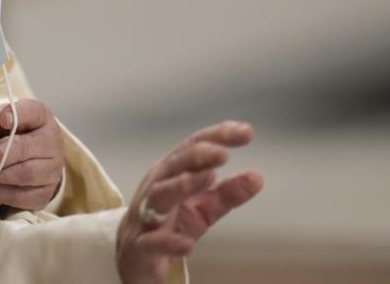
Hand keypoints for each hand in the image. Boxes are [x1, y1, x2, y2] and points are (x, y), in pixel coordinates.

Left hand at [0, 99, 64, 210]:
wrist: (32, 160)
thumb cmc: (12, 135)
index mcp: (41, 117)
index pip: (33, 112)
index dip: (18, 114)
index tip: (2, 118)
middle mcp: (51, 143)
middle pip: (22, 149)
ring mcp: (52, 170)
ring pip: (22, 175)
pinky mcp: (44, 194)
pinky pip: (20, 197)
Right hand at [116, 121, 263, 283]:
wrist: (133, 257)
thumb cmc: (168, 224)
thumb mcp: (202, 208)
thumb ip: (227, 194)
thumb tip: (257, 177)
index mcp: (172, 172)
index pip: (193, 147)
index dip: (217, 136)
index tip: (246, 132)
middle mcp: (157, 186)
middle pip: (174, 165)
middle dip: (197, 156)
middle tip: (223, 153)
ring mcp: (146, 215)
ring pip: (160, 196)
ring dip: (182, 185)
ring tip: (208, 178)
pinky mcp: (141, 246)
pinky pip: (153, 242)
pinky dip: (169, 242)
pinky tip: (188, 244)